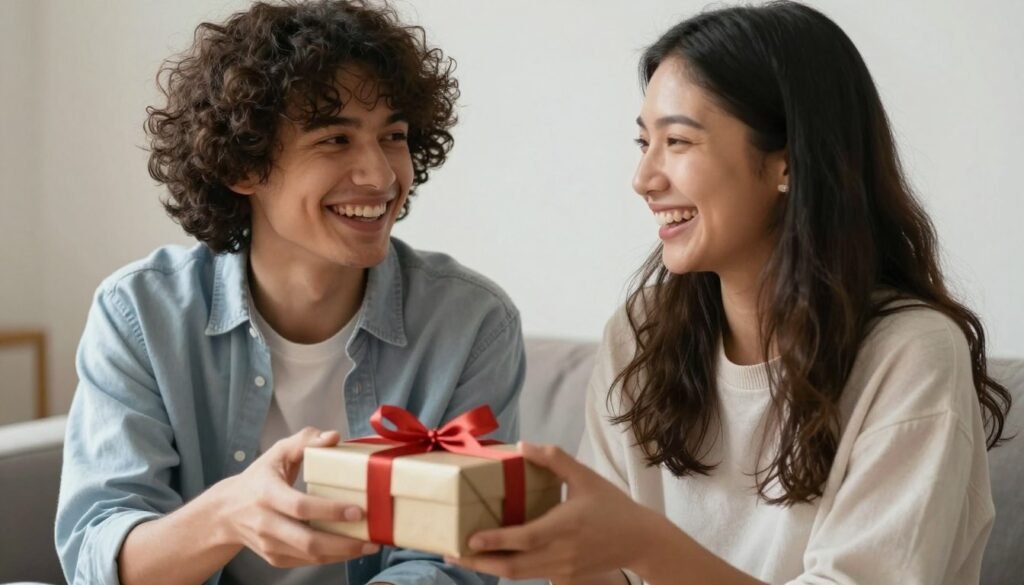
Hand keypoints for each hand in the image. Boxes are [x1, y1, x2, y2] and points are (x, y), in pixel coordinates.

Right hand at [212, 426, 380, 567]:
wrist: (226, 512)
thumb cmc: (259, 478)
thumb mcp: (277, 453)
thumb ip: (305, 441)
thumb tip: (334, 436)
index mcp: (266, 494)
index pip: (300, 507)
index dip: (330, 511)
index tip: (358, 511)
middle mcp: (266, 523)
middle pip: (307, 541)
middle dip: (344, 543)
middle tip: (373, 538)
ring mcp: (269, 545)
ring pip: (310, 556)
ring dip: (343, 554)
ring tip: (370, 546)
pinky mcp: (275, 558)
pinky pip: (307, 562)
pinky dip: (331, 558)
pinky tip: (351, 549)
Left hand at [444, 442, 656, 580]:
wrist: (641, 542)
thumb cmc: (612, 505)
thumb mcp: (586, 477)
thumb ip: (554, 459)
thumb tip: (523, 445)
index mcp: (566, 525)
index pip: (525, 538)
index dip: (496, 541)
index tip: (470, 538)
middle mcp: (561, 552)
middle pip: (513, 567)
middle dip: (479, 561)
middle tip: (452, 551)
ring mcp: (562, 569)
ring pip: (518, 575)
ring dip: (490, 567)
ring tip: (466, 555)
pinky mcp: (564, 578)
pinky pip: (531, 574)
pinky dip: (510, 568)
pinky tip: (494, 557)